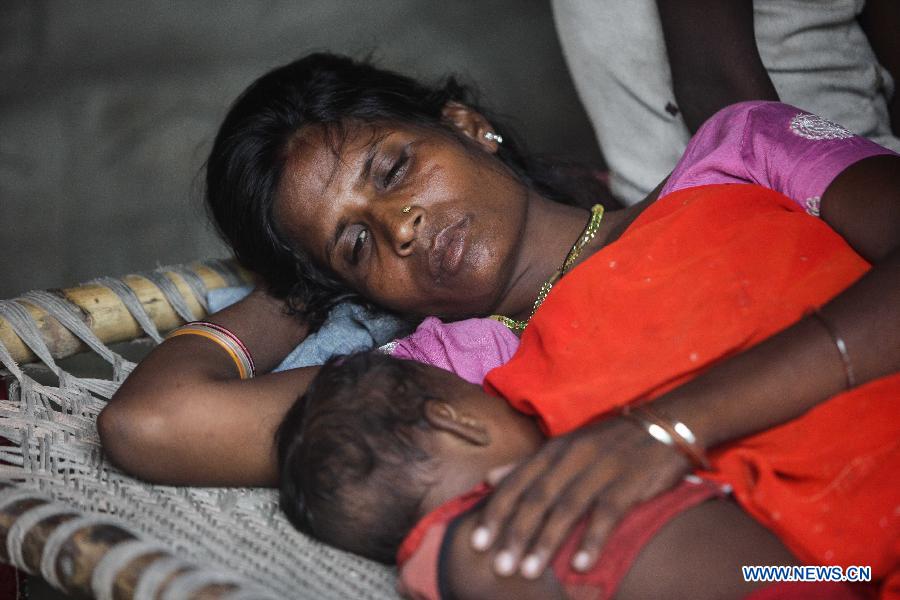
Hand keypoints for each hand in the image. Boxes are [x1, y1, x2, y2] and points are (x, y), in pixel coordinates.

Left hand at [470, 415, 691, 578]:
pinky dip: (592, 539)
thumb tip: (488, 479)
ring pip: (566, 508)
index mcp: (553, 450)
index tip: (476, 543)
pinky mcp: (630, 481)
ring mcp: (601, 468)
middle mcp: (572, 457)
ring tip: (529, 572)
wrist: (666, 424)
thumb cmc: (608, 442)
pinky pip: (607, 513)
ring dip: (545, 541)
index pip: (516, 483)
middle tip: (499, 567)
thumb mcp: (565, 446)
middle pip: (537, 498)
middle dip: (515, 534)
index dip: (496, 513)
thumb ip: (527, 465)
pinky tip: (579, 565)